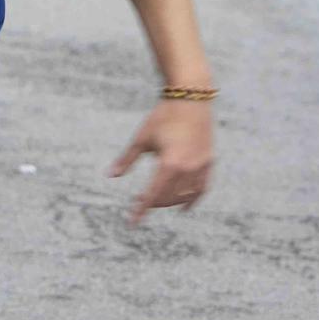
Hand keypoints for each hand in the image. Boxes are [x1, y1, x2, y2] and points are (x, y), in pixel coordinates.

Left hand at [110, 98, 213, 223]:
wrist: (191, 97)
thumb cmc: (163, 116)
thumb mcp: (142, 138)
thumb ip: (127, 159)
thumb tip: (110, 175)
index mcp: (169, 164)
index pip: (153, 194)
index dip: (141, 209)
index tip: (132, 222)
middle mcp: (187, 169)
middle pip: (169, 197)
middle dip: (154, 203)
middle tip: (139, 202)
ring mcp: (200, 166)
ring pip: (186, 196)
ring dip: (171, 202)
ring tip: (158, 201)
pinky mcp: (208, 161)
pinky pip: (202, 188)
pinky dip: (192, 199)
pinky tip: (184, 206)